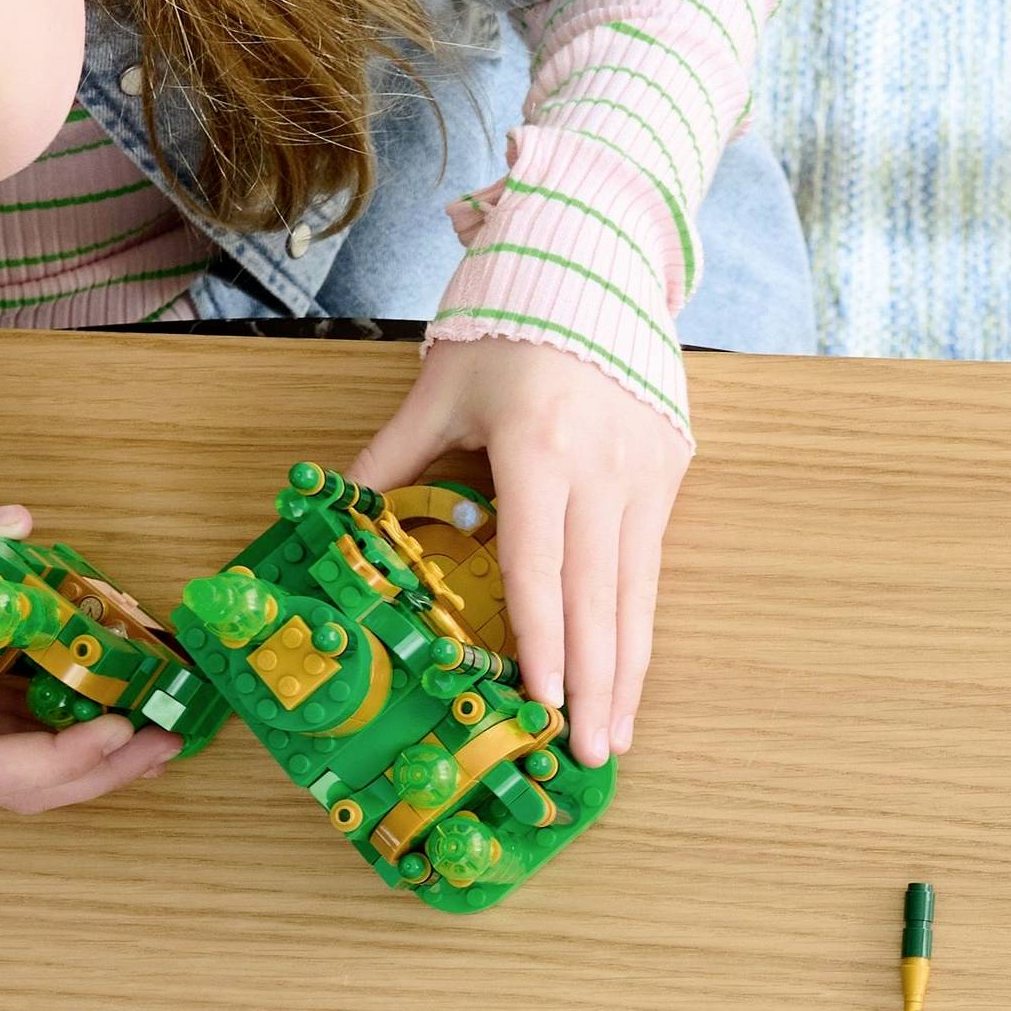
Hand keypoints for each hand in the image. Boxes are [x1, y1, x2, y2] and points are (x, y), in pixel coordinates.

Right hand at [0, 502, 183, 809]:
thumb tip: (13, 524)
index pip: (0, 772)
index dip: (76, 759)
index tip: (127, 726)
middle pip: (15, 790)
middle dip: (99, 770)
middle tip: (166, 737)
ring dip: (71, 756)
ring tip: (137, 723)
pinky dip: (27, 731)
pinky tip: (67, 699)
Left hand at [352, 338, 688, 765]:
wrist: (597, 255)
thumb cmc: (509, 317)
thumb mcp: (441, 386)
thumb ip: (393, 456)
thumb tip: (342, 508)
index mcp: (536, 449)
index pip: (538, 568)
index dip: (541, 643)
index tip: (543, 704)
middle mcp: (598, 469)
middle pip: (597, 598)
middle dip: (594, 685)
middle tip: (592, 755)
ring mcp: (642, 472)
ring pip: (636, 592)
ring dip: (628, 671)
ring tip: (619, 735)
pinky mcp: (668, 470)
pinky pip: (651, 564)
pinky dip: (640, 624)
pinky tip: (632, 671)